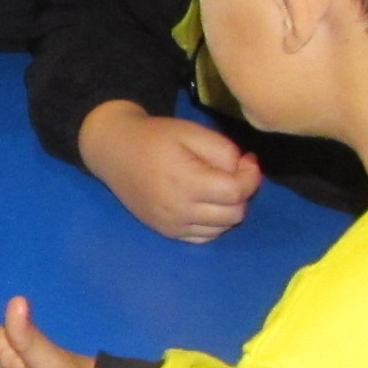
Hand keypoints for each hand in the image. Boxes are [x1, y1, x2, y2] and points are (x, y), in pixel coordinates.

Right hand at [78, 101, 260, 241]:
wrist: (115, 152)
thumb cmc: (155, 137)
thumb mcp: (192, 131)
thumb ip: (223, 151)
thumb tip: (242, 171)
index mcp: (186, 182)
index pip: (236, 192)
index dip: (251, 176)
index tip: (248, 159)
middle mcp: (180, 210)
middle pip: (234, 214)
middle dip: (242, 192)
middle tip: (233, 172)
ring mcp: (173, 225)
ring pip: (222, 228)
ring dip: (229, 208)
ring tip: (219, 186)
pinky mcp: (167, 232)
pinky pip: (205, 237)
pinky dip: (214, 223)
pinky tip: (208, 203)